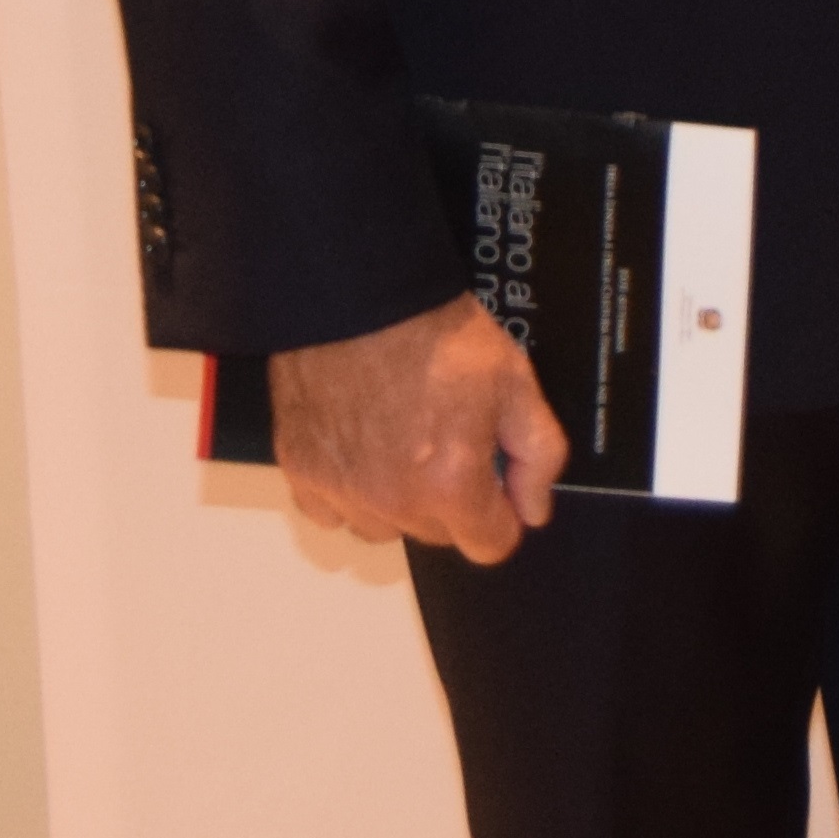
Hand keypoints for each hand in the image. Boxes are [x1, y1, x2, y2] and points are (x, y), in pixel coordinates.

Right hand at [268, 297, 565, 564]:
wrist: (360, 292)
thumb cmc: (435, 333)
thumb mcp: (515, 381)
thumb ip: (538, 454)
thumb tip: (532, 509)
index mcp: (450, 484)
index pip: (489, 545)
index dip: (501, 511)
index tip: (494, 479)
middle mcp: (391, 500)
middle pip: (436, 535)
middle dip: (451, 499)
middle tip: (447, 437)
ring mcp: (340, 488)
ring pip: (382, 527)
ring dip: (397, 500)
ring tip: (400, 438)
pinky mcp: (300, 468)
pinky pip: (330, 510)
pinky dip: (347, 491)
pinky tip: (360, 447)